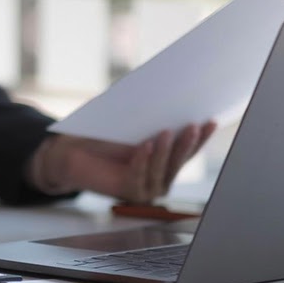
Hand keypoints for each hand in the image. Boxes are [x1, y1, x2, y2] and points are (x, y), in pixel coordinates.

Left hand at [29, 121, 216, 202]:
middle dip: (187, 143)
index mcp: (165, 160)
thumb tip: (169, 89)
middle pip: (178, 160)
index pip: (188, 149)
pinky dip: (142, 160)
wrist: (72, 153)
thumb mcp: (130, 122)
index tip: (211, 120)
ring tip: (164, 132)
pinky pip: (140, 176)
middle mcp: (161, 177)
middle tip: (193, 125)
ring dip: (164, 151)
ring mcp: (148, 188)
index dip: (201, 136)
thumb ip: (150, 114)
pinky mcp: (130, 193)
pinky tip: (144, 146)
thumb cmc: (102, 135)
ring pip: (161, 169)